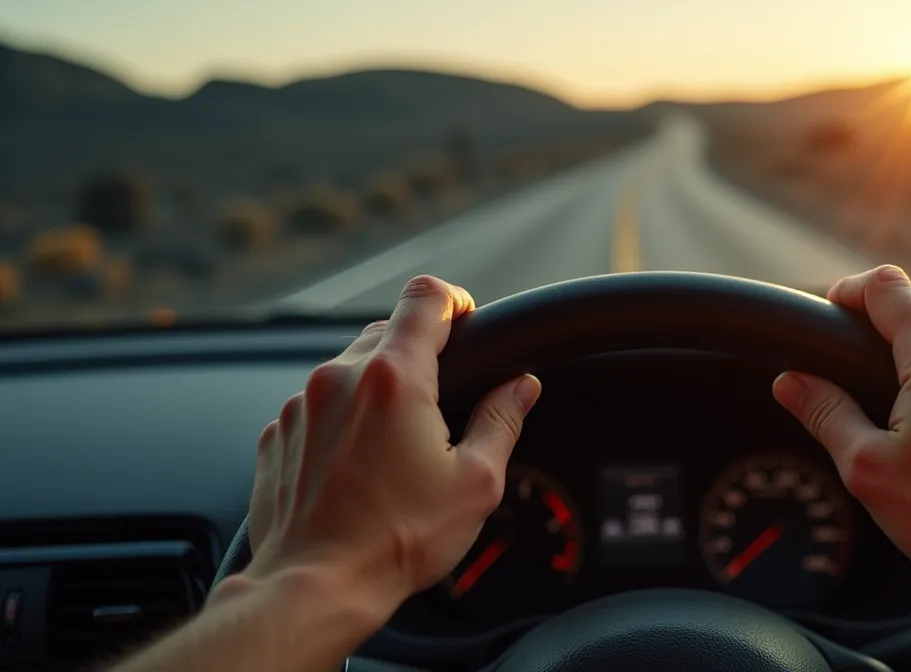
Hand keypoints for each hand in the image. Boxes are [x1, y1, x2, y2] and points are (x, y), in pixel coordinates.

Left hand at [244, 275, 540, 615]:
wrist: (315, 586)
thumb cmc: (396, 541)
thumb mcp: (475, 483)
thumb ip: (501, 422)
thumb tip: (521, 388)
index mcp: (395, 379)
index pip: (425, 297)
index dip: (455, 300)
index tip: (466, 320)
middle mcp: (339, 379)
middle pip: (387, 331)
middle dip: (419, 353)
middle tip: (441, 401)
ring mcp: (301, 406)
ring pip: (349, 369)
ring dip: (377, 390)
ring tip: (397, 446)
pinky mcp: (278, 435)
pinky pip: (317, 406)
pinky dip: (342, 421)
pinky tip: (359, 466)